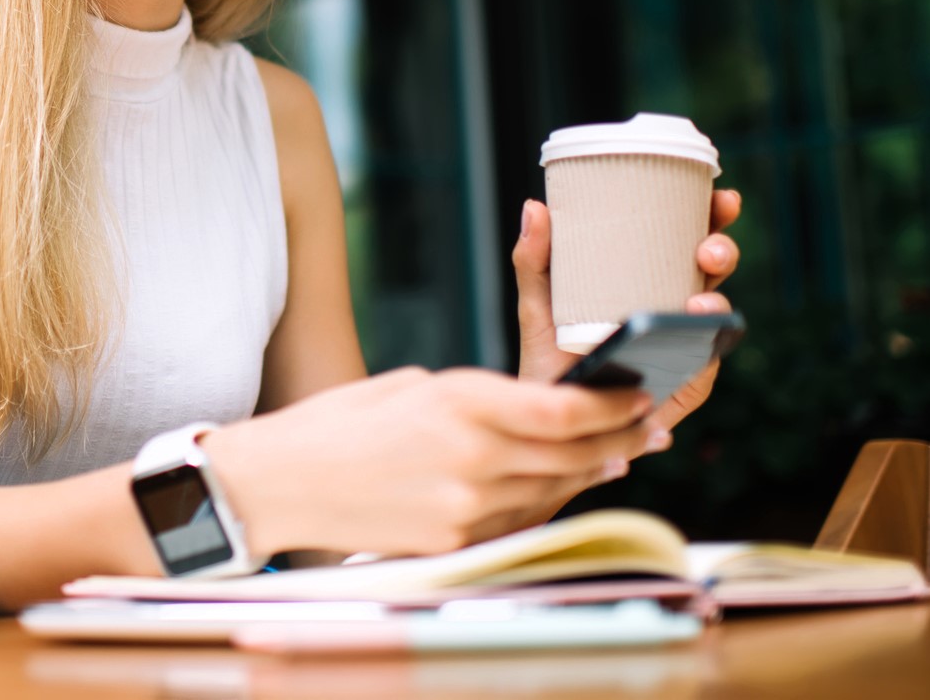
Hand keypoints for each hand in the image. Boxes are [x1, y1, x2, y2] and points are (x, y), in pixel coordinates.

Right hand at [208, 367, 654, 558]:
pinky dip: (548, 500)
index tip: (639, 393)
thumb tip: (528, 413)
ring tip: (620, 453)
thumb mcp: (410, 387)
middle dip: (618, 438)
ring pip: (554, 490)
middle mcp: (471, 457)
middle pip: (572, 453)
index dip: (613, 405)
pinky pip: (520, 519)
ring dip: (592, 471)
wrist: (280, 484)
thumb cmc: (336, 423)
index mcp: (458, 403)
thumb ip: (474, 401)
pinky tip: (562, 485)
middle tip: (649, 425)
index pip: (564, 410)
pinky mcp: (455, 541)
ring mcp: (465, 507)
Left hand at [511, 189, 742, 434]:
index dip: (710, 214)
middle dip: (722, 250)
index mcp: (646, 275)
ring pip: (715, 313)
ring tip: (700, 299)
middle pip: (711, 269)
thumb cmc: (548, 353)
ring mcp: (681, 341)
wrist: (548, 415)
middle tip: (708, 249)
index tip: (720, 196)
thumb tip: (536, 206)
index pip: (685, 237)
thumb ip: (534, 259)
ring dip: (718, 301)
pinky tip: (697, 338)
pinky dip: (706, 349)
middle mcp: (671, 303)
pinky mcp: (685, 380)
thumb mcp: (538, 302)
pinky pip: (706, 363)